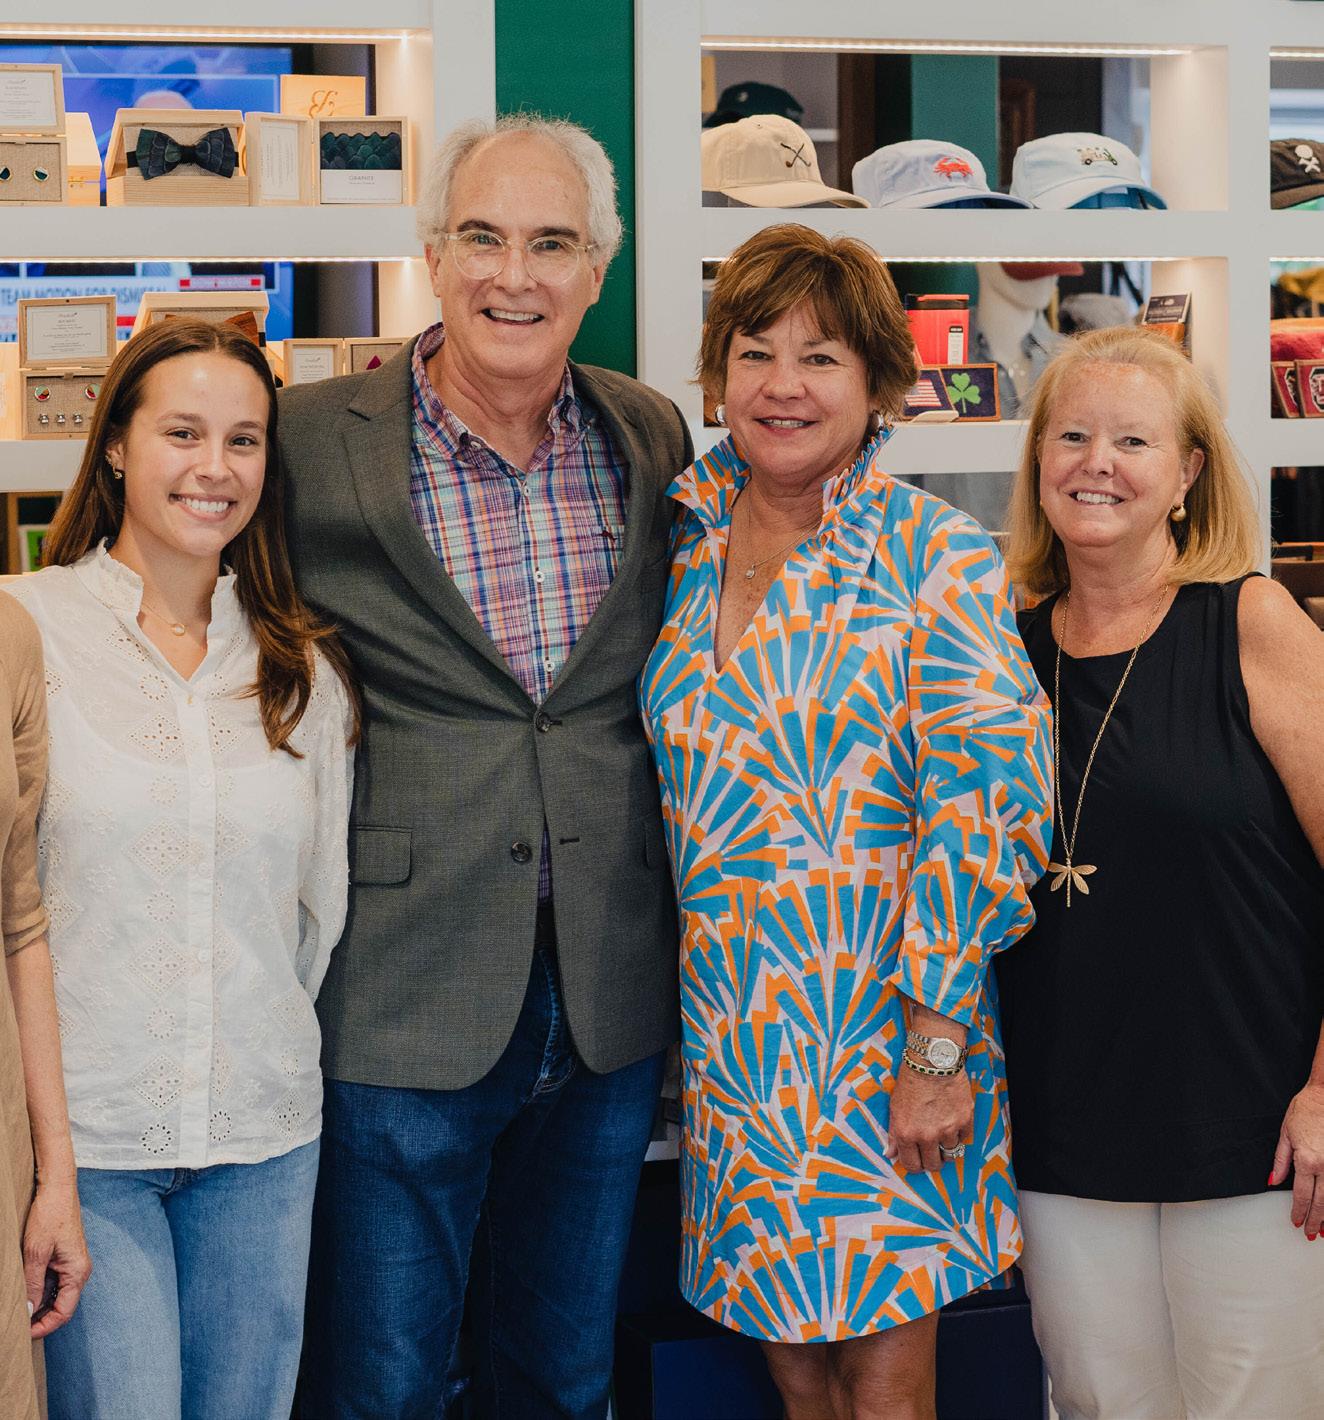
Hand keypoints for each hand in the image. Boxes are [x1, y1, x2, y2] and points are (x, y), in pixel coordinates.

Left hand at [23, 1177, 90, 1337]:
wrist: (58, 1187)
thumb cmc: (50, 1215)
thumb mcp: (35, 1253)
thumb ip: (32, 1284)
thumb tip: (28, 1311)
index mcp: (78, 1271)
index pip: (64, 1312)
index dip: (43, 1327)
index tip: (22, 1332)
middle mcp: (79, 1270)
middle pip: (61, 1305)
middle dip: (40, 1318)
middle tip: (16, 1322)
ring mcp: (72, 1263)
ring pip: (56, 1294)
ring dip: (38, 1303)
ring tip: (17, 1306)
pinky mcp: (65, 1256)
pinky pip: (54, 1281)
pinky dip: (39, 1290)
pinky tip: (24, 1289)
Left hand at [886, 1061, 973, 1172]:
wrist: (932, 1061)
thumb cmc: (910, 1082)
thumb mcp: (895, 1107)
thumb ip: (894, 1134)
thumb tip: (890, 1155)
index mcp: (906, 1134)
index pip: (912, 1165)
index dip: (915, 1165)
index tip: (918, 1160)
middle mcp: (927, 1136)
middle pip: (934, 1165)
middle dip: (932, 1161)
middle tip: (932, 1152)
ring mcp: (948, 1129)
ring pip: (951, 1154)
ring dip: (946, 1147)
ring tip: (943, 1134)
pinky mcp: (965, 1120)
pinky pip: (964, 1139)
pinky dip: (959, 1135)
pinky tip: (953, 1123)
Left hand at [1271, 1081, 1323, 1238]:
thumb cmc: (1306, 1109)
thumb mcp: (1285, 1133)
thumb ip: (1280, 1160)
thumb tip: (1273, 1180)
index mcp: (1307, 1160)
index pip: (1301, 1195)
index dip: (1299, 1212)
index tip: (1296, 1222)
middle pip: (1321, 1203)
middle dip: (1315, 1221)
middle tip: (1311, 1234)